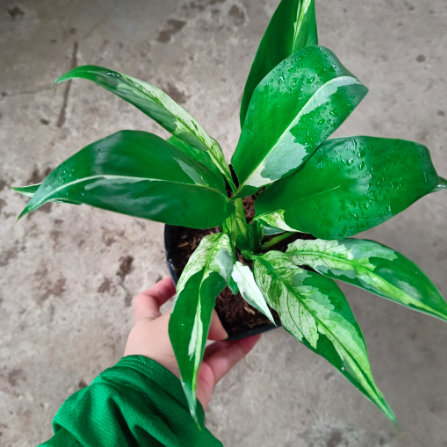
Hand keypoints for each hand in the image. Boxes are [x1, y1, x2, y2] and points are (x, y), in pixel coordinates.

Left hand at [124, 277, 260, 409]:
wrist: (158, 400)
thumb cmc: (156, 354)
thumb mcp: (176, 321)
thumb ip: (200, 313)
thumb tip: (221, 326)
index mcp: (148, 325)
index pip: (149, 301)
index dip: (162, 288)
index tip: (178, 279)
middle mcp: (165, 342)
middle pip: (187, 319)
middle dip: (206, 308)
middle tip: (224, 295)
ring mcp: (185, 360)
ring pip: (210, 339)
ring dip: (228, 328)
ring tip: (245, 312)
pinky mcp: (202, 377)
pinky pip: (224, 358)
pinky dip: (239, 347)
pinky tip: (255, 334)